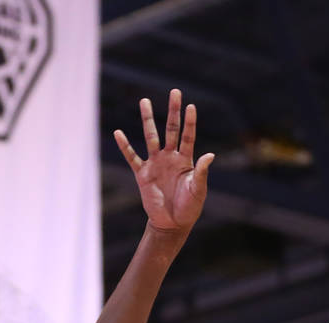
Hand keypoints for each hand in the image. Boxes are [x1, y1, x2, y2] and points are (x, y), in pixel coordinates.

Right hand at [114, 88, 213, 233]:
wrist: (172, 223)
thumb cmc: (189, 207)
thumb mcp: (198, 190)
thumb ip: (202, 172)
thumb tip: (210, 155)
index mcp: (186, 160)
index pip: (188, 136)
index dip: (189, 122)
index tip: (191, 106)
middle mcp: (170, 157)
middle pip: (171, 129)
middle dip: (173, 111)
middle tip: (175, 92)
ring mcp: (156, 164)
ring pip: (151, 137)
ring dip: (148, 119)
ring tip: (144, 101)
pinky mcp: (143, 174)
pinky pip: (132, 157)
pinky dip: (125, 146)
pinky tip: (118, 133)